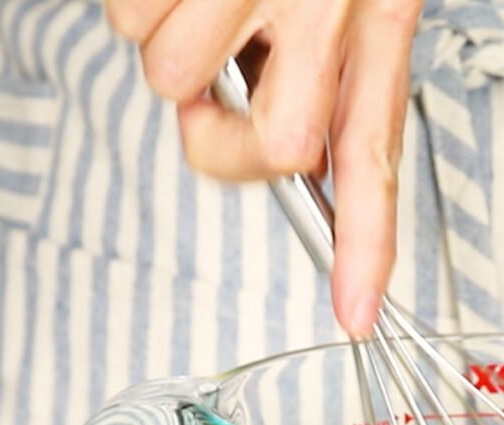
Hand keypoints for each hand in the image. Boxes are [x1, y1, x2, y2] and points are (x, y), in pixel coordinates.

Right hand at [105, 0, 422, 335]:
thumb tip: (285, 156)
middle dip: (223, 124)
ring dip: (167, 33)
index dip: (368, 247)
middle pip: (266, 149)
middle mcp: (328, 9)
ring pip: (170, 77)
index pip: (375, 156)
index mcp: (376, 20)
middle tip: (223, 61)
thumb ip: (325, 78)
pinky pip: (128, 18)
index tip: (357, 316)